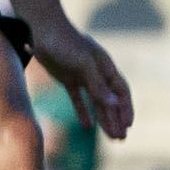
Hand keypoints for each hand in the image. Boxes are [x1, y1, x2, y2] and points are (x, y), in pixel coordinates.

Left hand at [35, 18, 132, 140]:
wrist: (41, 29)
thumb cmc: (65, 43)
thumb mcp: (83, 64)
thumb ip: (98, 84)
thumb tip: (115, 104)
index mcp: (106, 67)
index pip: (121, 92)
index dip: (126, 109)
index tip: (128, 126)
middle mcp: (97, 73)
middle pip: (110, 100)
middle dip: (116, 119)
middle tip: (120, 139)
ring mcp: (82, 76)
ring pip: (96, 102)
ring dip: (103, 119)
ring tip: (110, 137)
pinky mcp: (67, 78)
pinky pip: (78, 99)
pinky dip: (84, 112)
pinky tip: (87, 126)